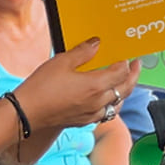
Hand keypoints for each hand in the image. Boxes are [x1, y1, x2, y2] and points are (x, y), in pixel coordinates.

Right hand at [15, 38, 140, 128]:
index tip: (126, 56)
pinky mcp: (84, 120)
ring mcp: (92, 113)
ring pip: (118, 103)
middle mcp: (98, 101)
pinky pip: (107, 113)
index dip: (125, 63)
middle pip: (125, 89)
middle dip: (133, 76)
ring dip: (124, 92)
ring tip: (125, 83)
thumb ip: (82, 52)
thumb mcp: (61, 62)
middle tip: (137, 66)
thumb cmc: (42, 87)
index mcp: (95, 85)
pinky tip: (107, 100)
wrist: (27, 112)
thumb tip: (96, 43)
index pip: (120, 72)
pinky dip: (113, 104)